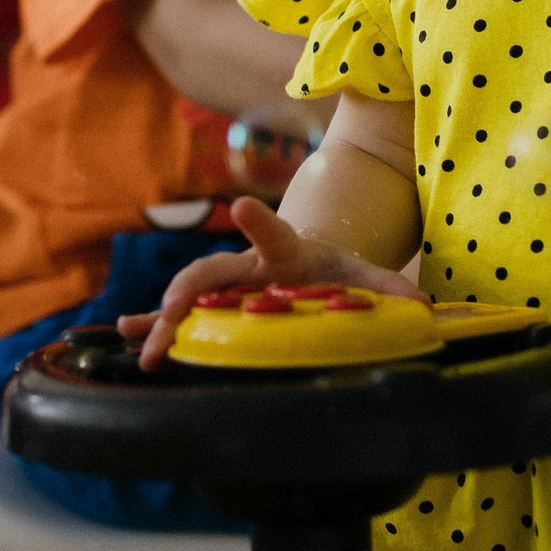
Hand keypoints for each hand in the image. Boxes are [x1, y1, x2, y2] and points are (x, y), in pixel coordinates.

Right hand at [116, 197, 422, 368]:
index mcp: (284, 251)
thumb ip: (387, 288)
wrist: (304, 261)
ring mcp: (224, 285)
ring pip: (185, 296)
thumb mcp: (361, 274)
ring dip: (162, 320)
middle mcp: (246, 265)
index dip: (259, 220)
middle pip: (211, 272)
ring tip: (144, 345)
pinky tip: (128, 337)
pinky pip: (175, 314)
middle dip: (188, 292)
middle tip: (172, 315)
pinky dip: (152, 324)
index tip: (239, 205)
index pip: (273, 233)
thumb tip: (422, 308)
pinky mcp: (211, 304)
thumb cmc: (331, 268)